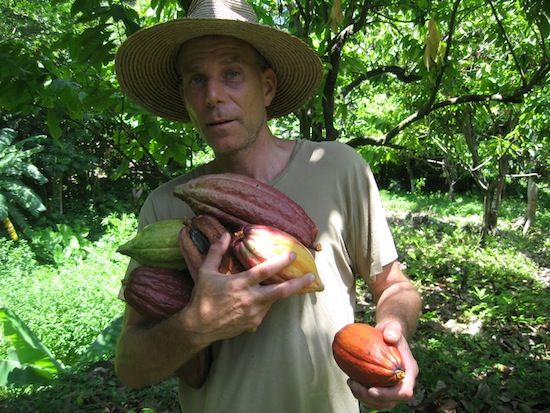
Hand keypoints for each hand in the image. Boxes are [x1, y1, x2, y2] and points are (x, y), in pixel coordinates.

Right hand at [182, 232, 314, 343]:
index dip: (280, 262)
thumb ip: (216, 252)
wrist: (199, 327)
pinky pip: (266, 308)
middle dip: (298, 283)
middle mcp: (250, 299)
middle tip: (312, 276)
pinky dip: (268, 300)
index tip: (293, 254)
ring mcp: (254, 313)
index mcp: (239, 284)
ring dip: (282, 290)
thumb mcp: (205, 272)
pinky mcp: (254, 322)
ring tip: (294, 282)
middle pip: (281, 291)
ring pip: (274, 299)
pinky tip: (265, 295)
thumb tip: (225, 235)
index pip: (264, 271)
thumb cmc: (202, 297)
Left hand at [347, 320, 418, 410]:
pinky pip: (372, 398)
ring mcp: (392, 387)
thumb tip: (389, 337)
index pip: (404, 392)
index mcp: (409, 372)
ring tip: (351, 383)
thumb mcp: (393, 327)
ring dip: (364, 398)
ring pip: (381, 403)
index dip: (388, 395)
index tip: (371, 390)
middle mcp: (402, 383)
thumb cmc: (391, 331)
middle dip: (372, 399)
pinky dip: (361, 394)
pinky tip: (351, 381)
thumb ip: (393, 330)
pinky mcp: (382, 386)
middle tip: (355, 385)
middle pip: (391, 402)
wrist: (387, 334)